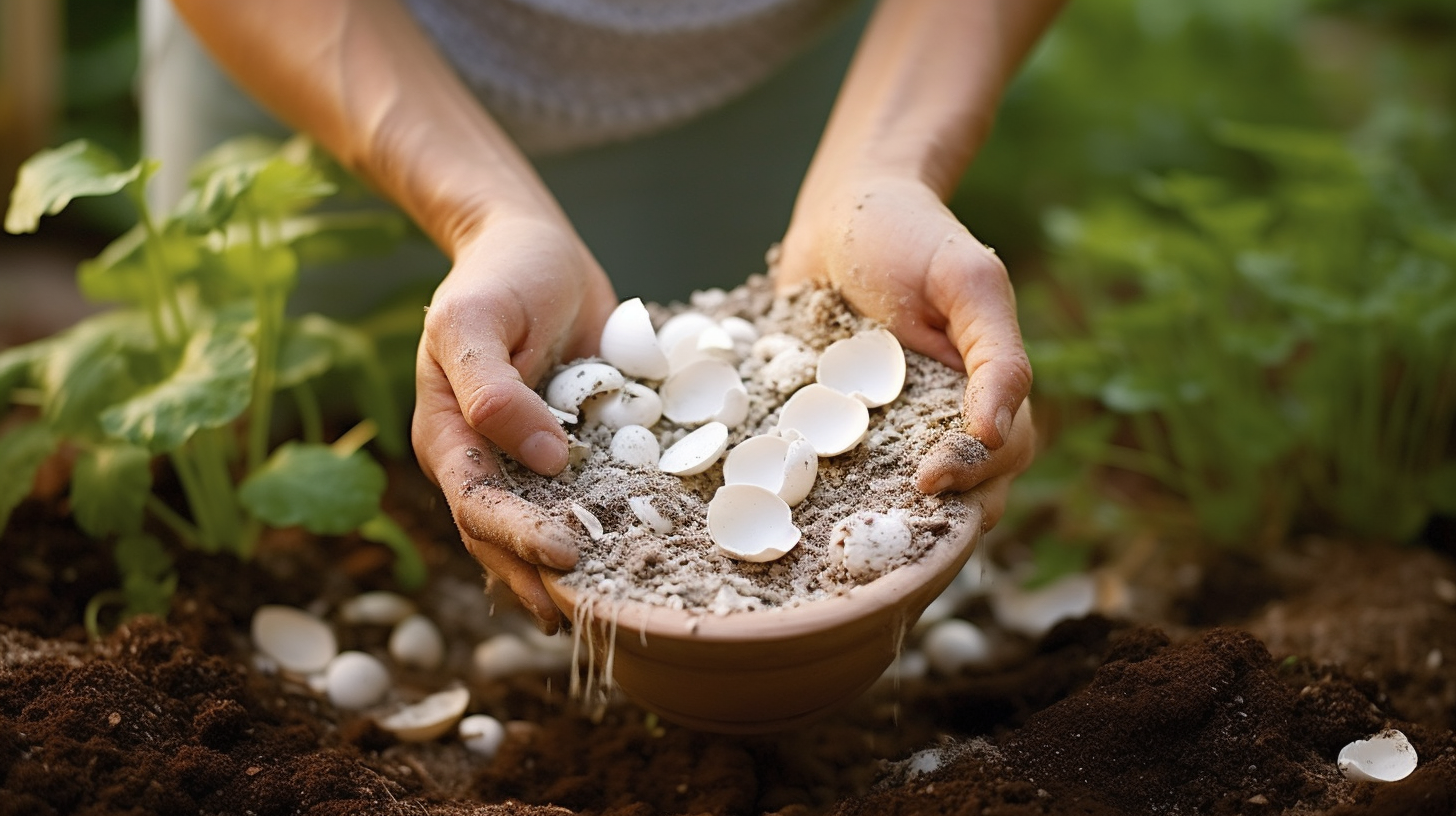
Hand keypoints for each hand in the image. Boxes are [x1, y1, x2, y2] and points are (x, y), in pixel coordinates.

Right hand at [411, 215, 617, 632]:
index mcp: (449, 437)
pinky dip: (608, 529)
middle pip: (506, 538)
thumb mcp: (478, 320)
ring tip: (611, 611)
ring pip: (546, 528)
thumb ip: (494, 389)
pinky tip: (638, 562)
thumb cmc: (499, 277)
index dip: (517, 538)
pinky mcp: (574, 446)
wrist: (531, 246)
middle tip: (595, 611)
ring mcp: (530, 458)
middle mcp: (487, 460)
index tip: (566, 558)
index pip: (478, 505)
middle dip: (543, 578)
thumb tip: (543, 460)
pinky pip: (589, 496)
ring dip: (571, 573)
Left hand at [774, 175, 1034, 527]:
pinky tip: (789, 511)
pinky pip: (825, 473)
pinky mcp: (824, 428)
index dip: (972, 476)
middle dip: (928, 521)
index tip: (929, 479)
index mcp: (980, 394)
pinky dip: (814, 496)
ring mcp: (879, 430)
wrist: (838, 213)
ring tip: (841, 539)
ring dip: (873, 519)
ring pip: (889, 496)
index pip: (997, 457)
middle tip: (889, 529)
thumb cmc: (911, 236)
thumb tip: (996, 433)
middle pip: (951, 494)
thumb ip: (996, 356)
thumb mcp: (967, 282)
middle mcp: (934, 421)